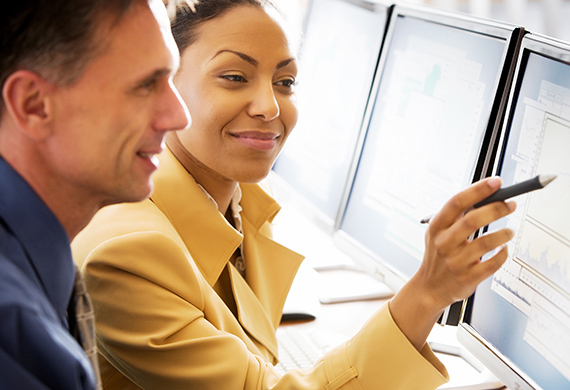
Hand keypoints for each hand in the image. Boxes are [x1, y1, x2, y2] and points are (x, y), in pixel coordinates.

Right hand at [417, 176, 515, 309]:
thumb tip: (485, 195)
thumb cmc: (439, 256)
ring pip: (486, 243)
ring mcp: (456, 261)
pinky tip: (503, 248)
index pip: (457, 202)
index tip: (495, 182)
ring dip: (503, 233)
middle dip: (496, 209)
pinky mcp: (468, 277)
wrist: (430, 288)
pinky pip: (493, 263)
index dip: (478, 190)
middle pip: (472, 220)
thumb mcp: (437, 232)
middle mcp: (444, 243)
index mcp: (436, 227)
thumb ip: (456, 216)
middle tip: (510, 204)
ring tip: (509, 231)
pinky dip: (502, 253)